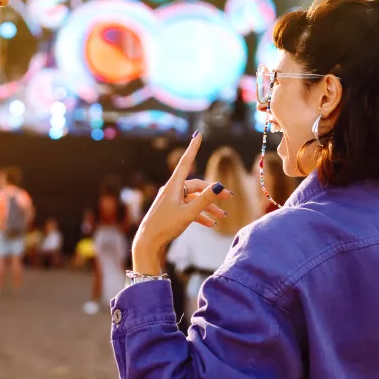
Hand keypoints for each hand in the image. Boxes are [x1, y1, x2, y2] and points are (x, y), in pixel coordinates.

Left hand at [132, 133, 230, 272]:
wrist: (148, 243)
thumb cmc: (165, 227)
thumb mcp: (188, 213)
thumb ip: (204, 200)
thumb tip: (219, 184)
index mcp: (173, 186)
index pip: (186, 161)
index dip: (193, 147)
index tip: (198, 134)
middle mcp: (172, 190)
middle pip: (197, 185)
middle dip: (213, 192)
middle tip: (230, 198)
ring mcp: (171, 200)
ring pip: (194, 198)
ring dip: (208, 206)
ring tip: (222, 216)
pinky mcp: (171, 210)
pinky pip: (189, 208)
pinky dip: (200, 214)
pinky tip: (211, 223)